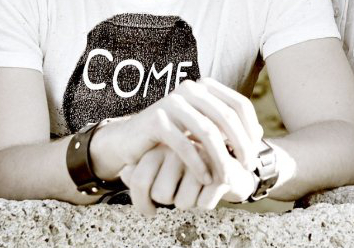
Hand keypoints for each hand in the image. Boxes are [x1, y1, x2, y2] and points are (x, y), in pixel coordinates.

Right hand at [89, 77, 263, 189]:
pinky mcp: (156, 119)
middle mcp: (190, 89)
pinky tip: (206, 180)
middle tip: (248, 167)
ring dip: (221, 158)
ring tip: (228, 178)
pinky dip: (198, 164)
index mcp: (204, 87)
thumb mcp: (201, 127)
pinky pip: (184, 144)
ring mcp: (172, 102)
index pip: (239, 104)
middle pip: (227, 116)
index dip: (251, 128)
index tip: (256, 153)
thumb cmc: (171, 136)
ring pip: (207, 131)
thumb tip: (261, 132)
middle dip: (241, 144)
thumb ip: (226, 126)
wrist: (130, 140)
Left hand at [119, 144, 256, 215]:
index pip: (140, 182)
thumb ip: (141, 169)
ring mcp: (202, 155)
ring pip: (183, 202)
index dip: (141, 204)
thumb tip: (124, 172)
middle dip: (170, 202)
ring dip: (190, 202)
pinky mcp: (222, 167)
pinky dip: (206, 203)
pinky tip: (211, 190)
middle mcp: (180, 146)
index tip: (150, 211)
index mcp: (162, 143)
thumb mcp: (164, 167)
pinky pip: (203, 203)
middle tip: (179, 191)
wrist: (229, 163)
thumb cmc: (191, 167)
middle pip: (161, 195)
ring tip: (196, 188)